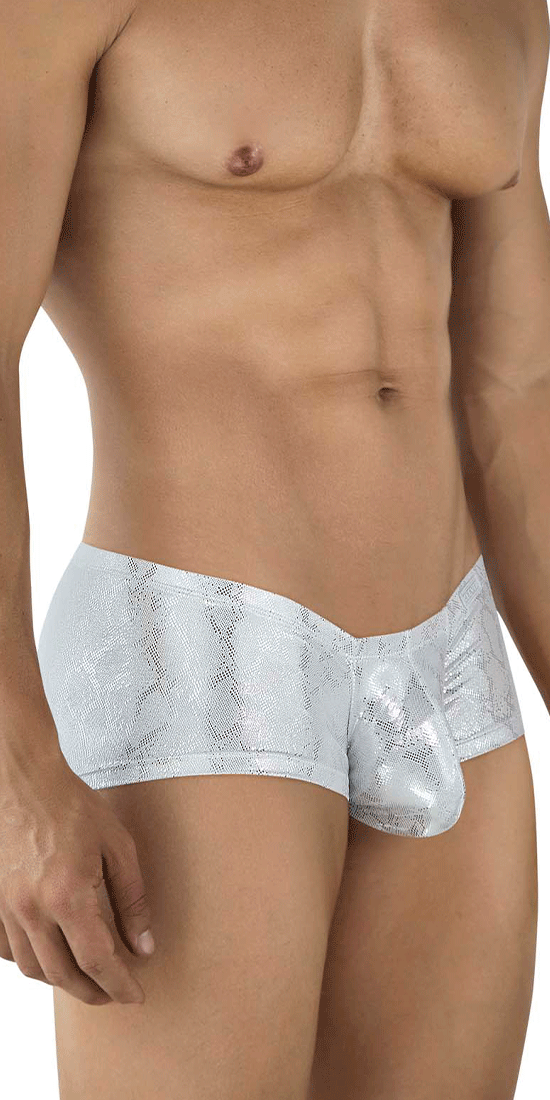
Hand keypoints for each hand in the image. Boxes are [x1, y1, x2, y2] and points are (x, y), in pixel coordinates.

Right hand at [0, 746, 154, 1006]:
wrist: (23, 781)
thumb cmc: (71, 805)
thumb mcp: (117, 846)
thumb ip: (132, 900)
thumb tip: (143, 945)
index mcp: (68, 896)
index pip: (97, 961)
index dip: (119, 985)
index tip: (135, 995)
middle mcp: (33, 909)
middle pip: (63, 974)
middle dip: (93, 991)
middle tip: (115, 991)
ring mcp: (8, 908)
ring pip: (34, 968)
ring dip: (62, 980)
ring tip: (87, 976)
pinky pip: (9, 950)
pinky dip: (32, 961)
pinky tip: (50, 954)